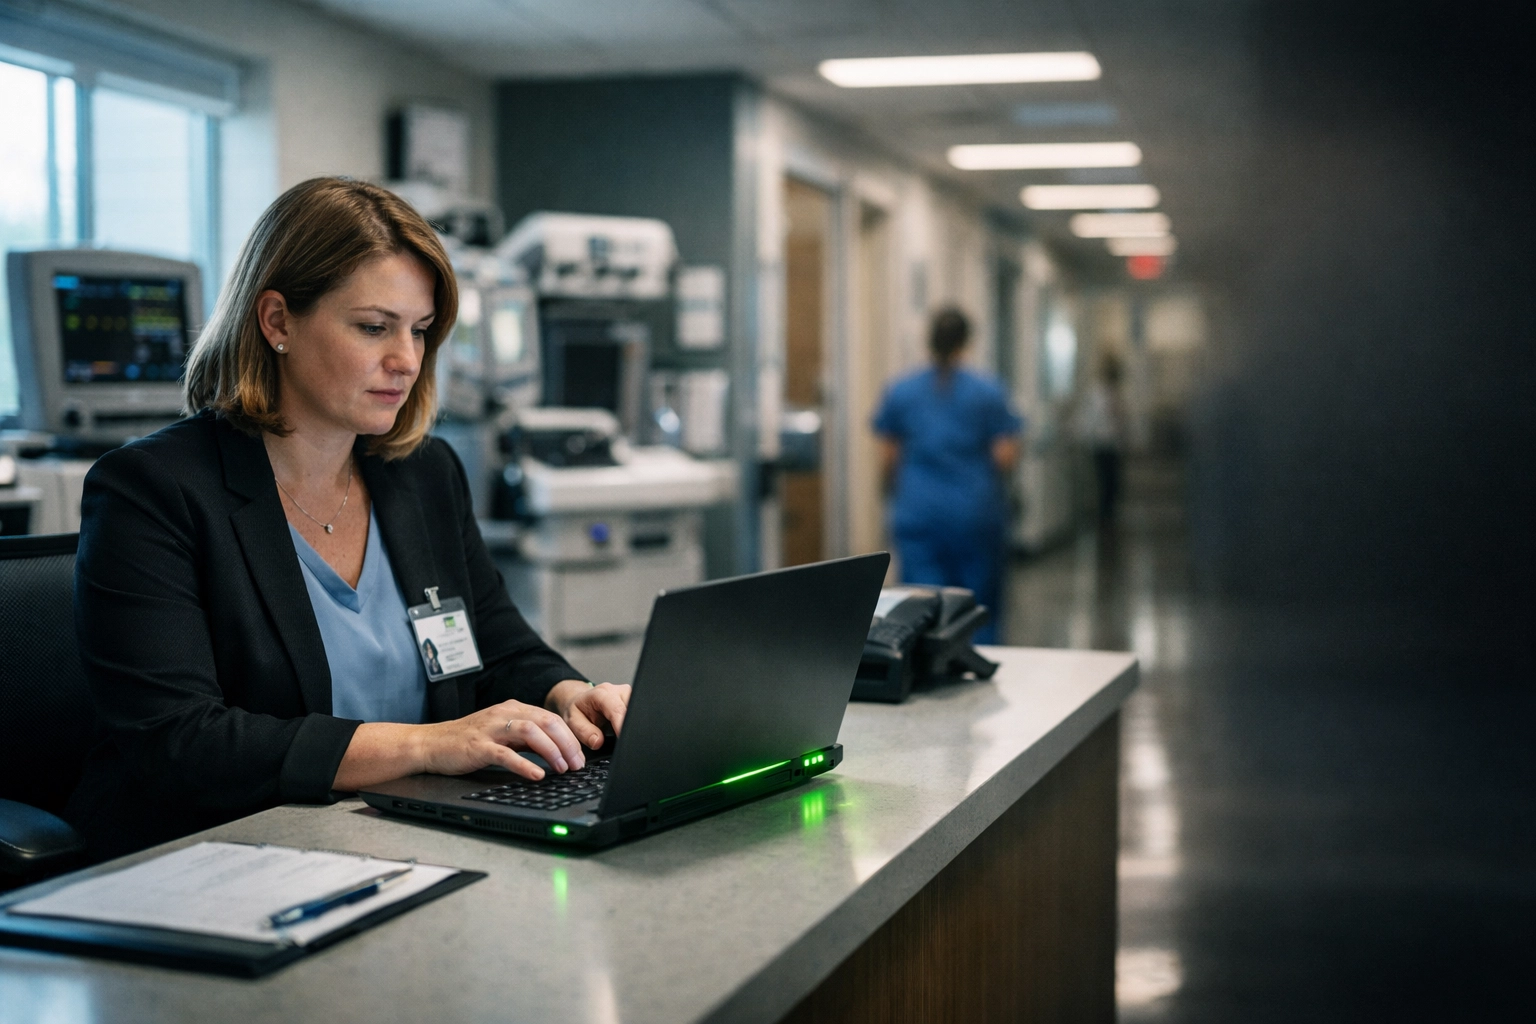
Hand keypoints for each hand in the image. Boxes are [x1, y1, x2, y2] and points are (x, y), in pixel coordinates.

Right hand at [416, 699, 586, 780]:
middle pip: (546, 722)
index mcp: (514, 709)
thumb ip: (527, 740)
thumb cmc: (468, 741)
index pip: (551, 718)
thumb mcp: (503, 735)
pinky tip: (537, 775)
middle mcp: (505, 714)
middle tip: (578, 764)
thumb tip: (557, 751)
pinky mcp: (478, 746)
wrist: (431, 743)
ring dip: (551, 751)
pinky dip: (524, 765)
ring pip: (530, 732)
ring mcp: (491, 728)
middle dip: (567, 744)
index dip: (570, 737)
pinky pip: (505, 753)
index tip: (581, 756)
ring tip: (562, 768)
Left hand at [545, 679, 631, 749]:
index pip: (618, 710)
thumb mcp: (573, 722)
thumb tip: (598, 741)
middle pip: (632, 710)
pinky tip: (623, 729)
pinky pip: (638, 713)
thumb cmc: (579, 709)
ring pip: (638, 712)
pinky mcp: (634, 700)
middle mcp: (618, 691)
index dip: (621, 726)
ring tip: (617, 733)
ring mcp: (628, 694)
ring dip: (631, 725)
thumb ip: (584, 732)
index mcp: (602, 693)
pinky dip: (632, 724)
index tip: (623, 740)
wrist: (582, 701)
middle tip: (618, 740)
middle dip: (628, 728)